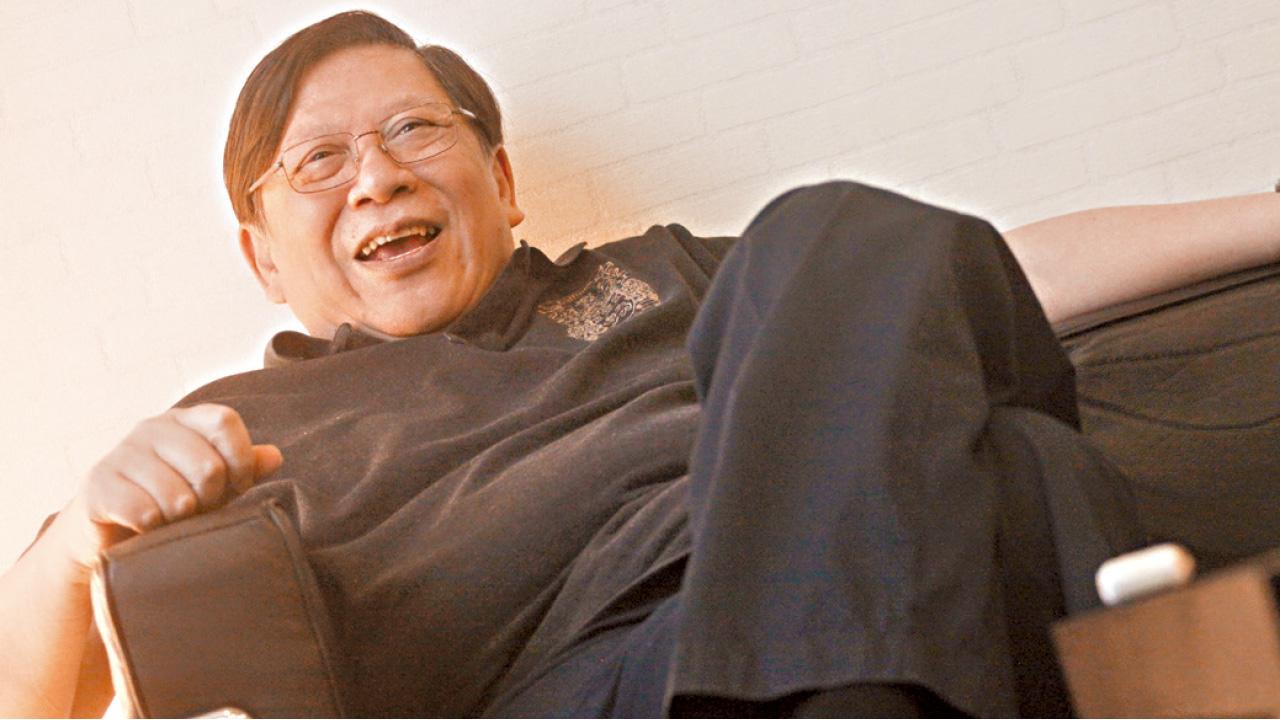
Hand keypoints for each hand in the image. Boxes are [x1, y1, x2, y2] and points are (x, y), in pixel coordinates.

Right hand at [56, 404, 283, 573]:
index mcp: (185, 419)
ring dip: (180, 519)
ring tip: (172, 519)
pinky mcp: (98, 483)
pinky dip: (153, 529)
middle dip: (211, 499)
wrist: (112, 530)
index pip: (226, 421)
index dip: (240, 460)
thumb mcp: (216, 482)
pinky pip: (145, 513)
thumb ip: (244, 467)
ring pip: (177, 497)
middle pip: (207, 465)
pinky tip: (147, 527)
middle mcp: (152, 427)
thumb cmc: (174, 500)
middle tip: (199, 509)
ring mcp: (122, 453)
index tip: (237, 486)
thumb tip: (275, 456)